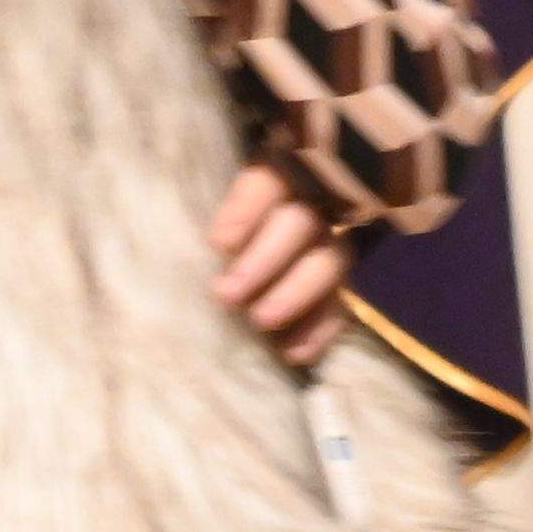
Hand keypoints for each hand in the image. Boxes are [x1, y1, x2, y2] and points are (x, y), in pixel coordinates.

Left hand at [209, 161, 352, 369]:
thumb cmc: (211, 241)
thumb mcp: (206, 221)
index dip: (247, 210)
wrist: (233, 272)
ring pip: (329, 262)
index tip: (219, 244)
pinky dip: (320, 330)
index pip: (268, 181)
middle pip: (300, 222)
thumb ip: (208, 223)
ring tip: (260, 321)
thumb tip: (192, 243)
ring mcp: (328, 246)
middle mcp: (310, 206)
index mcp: (277, 179)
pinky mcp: (337, 289)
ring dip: (295, 292)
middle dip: (265, 258)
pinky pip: (340, 306)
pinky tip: (295, 353)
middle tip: (227, 294)